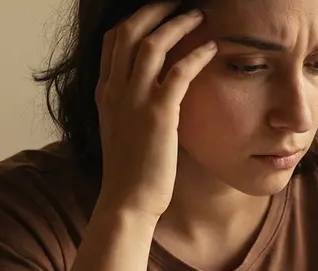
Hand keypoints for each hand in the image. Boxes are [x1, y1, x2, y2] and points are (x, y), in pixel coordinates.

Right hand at [92, 2, 216, 220]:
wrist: (127, 203)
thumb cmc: (132, 174)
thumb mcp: (126, 133)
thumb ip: (134, 109)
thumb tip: (156, 96)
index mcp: (105, 93)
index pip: (113, 41)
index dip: (136, 19)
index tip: (158, 11)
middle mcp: (115, 91)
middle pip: (130, 31)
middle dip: (155, 10)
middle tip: (178, 1)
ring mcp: (134, 101)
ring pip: (151, 44)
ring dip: (177, 24)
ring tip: (199, 14)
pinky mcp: (158, 116)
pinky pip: (178, 73)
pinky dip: (195, 55)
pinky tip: (212, 47)